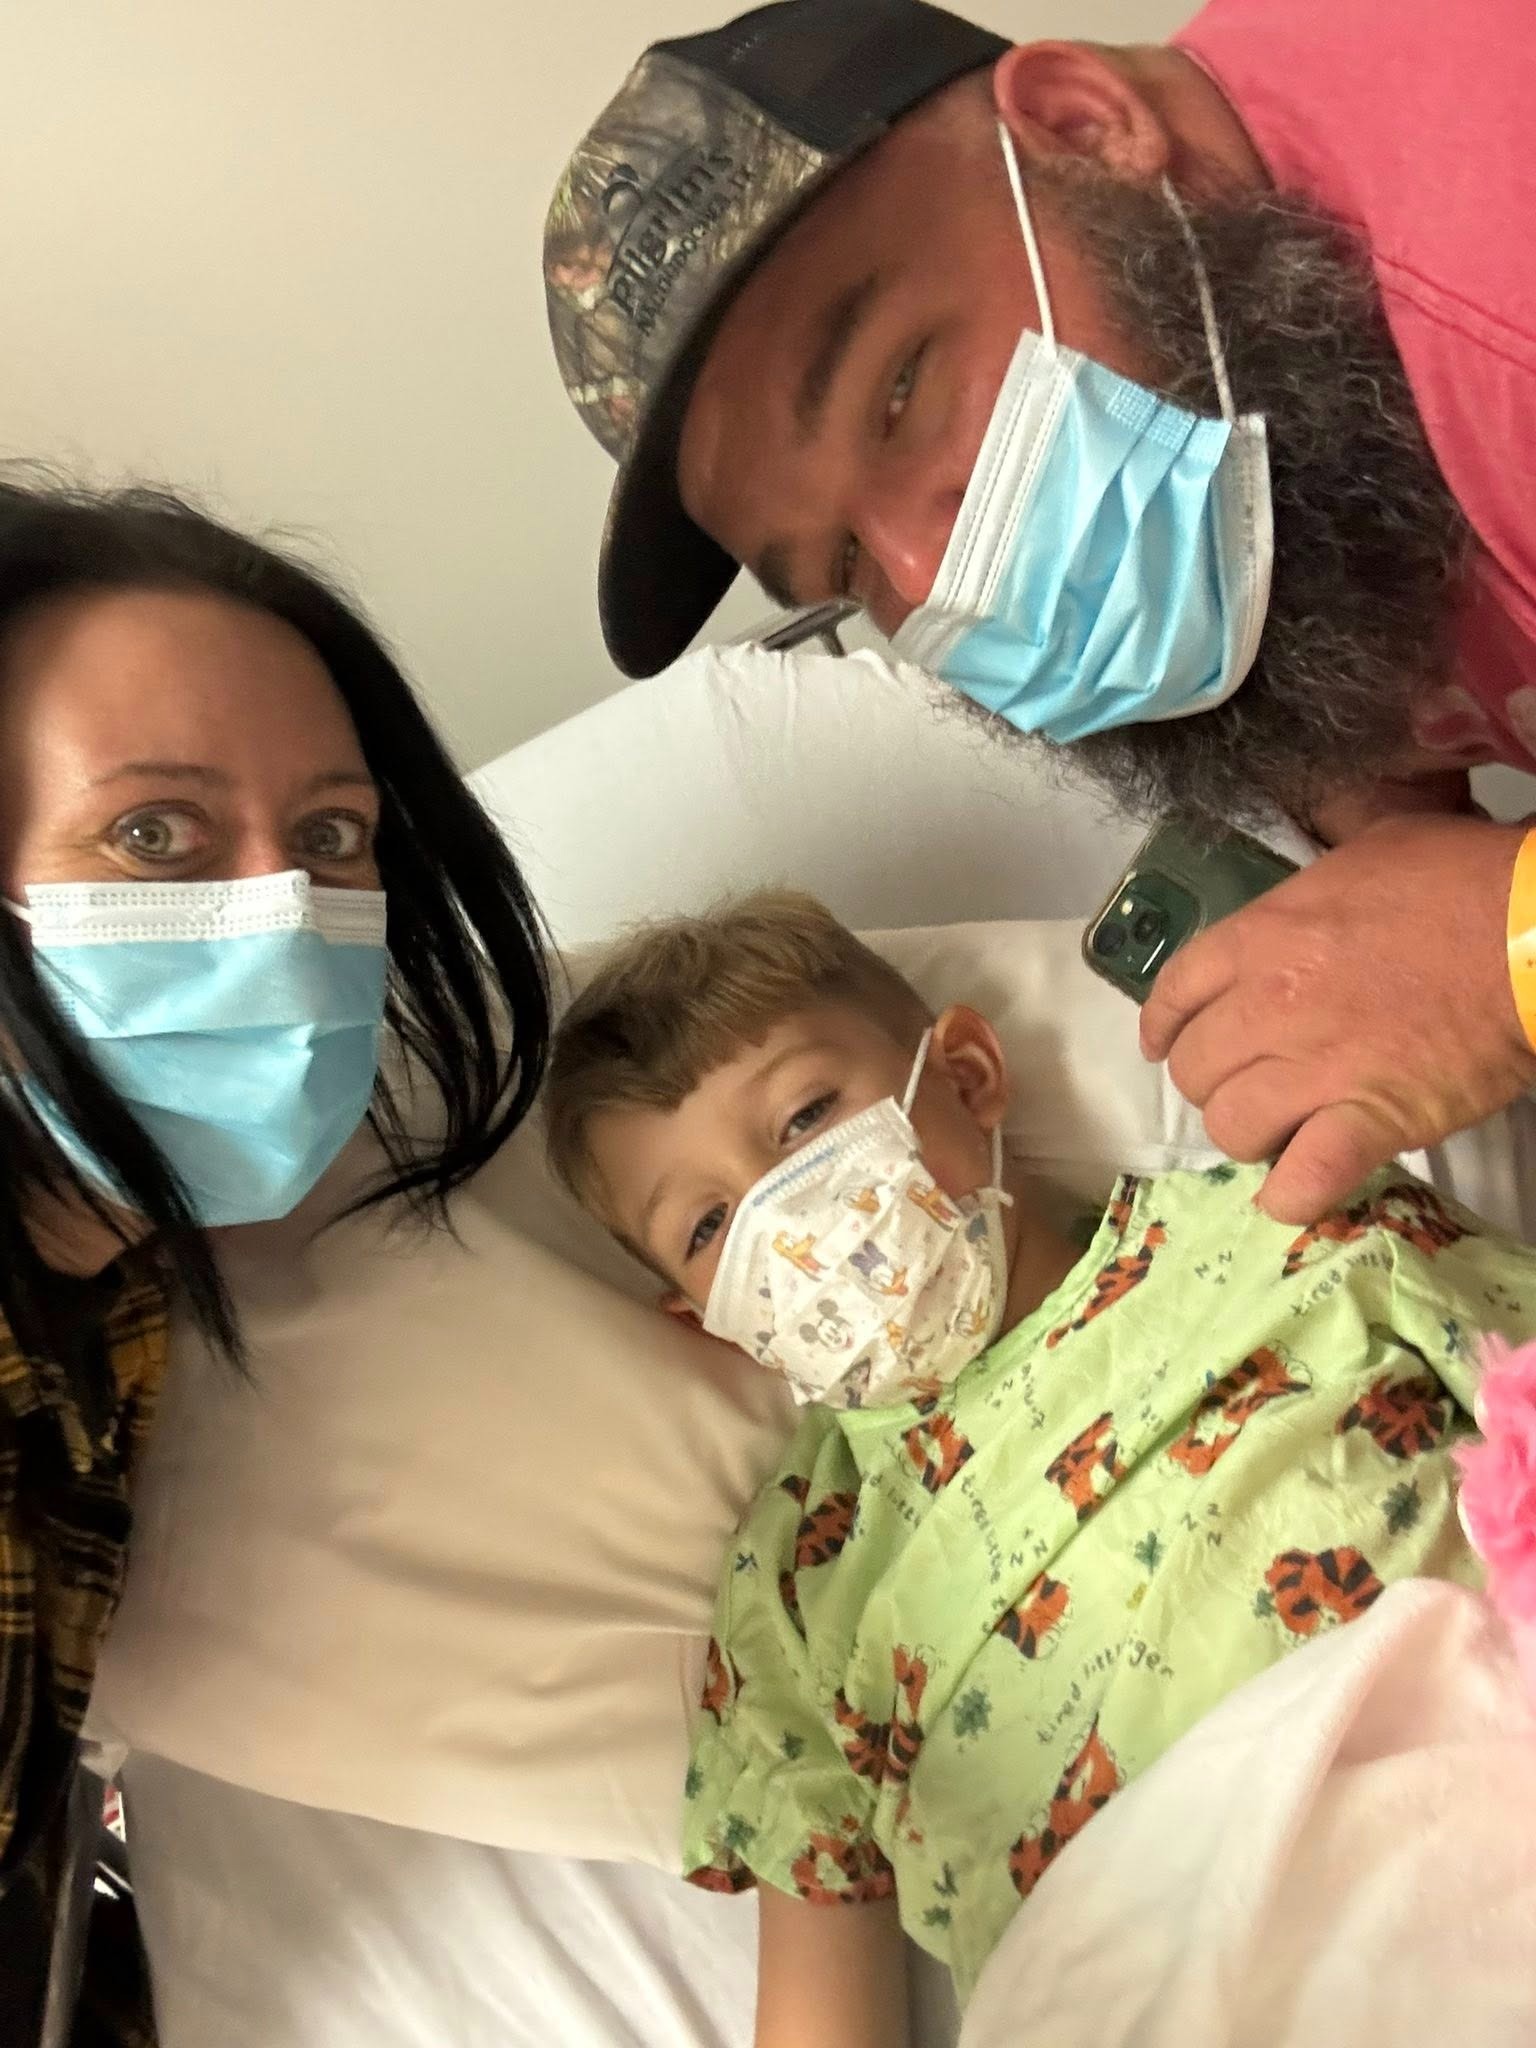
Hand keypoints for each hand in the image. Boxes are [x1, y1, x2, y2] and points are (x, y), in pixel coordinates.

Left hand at [1140, 815, 1535, 1223]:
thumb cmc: (1461, 880)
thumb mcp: (1370, 848)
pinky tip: (1295, 1190)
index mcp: (1263, 937)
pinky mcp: (1368, 1122)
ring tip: (1281, 1129)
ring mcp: (1315, 1068)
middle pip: (1196, 1069)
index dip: (1163, 1026)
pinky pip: (1302, 1182)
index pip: (1175, 991)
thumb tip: (1313, 888)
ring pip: (1232, 1126)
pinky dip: (1292, 1195)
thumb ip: (1318, 884)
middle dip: (1214, 1083)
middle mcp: (1270, 1005)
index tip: (1165, 1044)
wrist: (1534, 934)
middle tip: (1250, 1084)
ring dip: (1250, 1134)